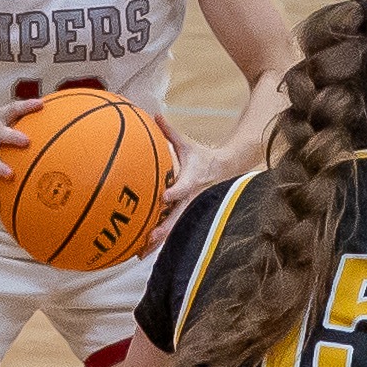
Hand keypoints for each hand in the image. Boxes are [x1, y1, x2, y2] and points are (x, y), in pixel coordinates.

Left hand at [139, 113, 227, 256]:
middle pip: (177, 217)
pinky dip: (158, 241)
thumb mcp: (188, 145)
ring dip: (158, 241)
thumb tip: (154, 114)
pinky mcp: (187, 217)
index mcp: (192, 180)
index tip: (164, 197)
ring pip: (174, 229)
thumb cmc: (201, 158)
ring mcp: (189, 211)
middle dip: (164, 228)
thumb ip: (169, 132)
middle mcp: (191, 200)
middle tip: (150, 236)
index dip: (175, 192)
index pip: (183, 188)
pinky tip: (142, 251)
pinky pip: (172, 231)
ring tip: (141, 253)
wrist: (225, 172)